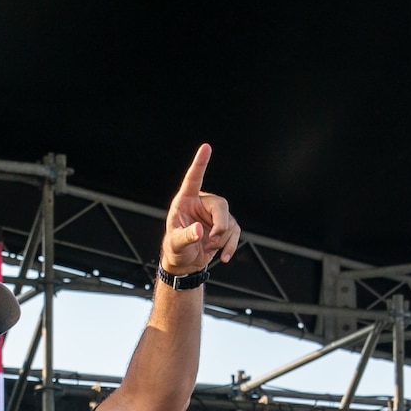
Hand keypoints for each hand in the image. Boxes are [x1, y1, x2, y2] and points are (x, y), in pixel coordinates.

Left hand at [161, 144, 240, 275]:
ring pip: (230, 221)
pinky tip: (224, 257)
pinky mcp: (224, 227)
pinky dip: (231, 246)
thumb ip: (186, 236)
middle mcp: (201, 204)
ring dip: (222, 239)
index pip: (193, 179)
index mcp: (185, 201)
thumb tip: (200, 230)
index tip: (206, 147)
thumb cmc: (175, 249)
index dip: (200, 163)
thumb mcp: (176, 244)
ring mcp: (215, 215)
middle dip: (221, 224)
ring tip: (209, 248)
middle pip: (221, 205)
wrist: (184, 263)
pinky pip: (235, 232)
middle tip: (213, 239)